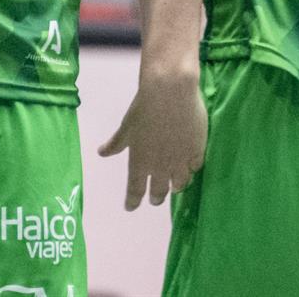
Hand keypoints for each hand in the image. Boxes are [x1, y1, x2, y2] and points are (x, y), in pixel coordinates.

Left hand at [96, 66, 205, 209]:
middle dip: (156, 197)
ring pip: (180, 184)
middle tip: (156, 198)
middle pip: (159, 193)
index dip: (132, 201)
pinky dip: (191, 169)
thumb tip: (102, 152)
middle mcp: (159, 167)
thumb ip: (116, 143)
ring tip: (175, 184)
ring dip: (176, 185)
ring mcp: (180, 161)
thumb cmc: (144, 108)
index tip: (130, 207)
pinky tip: (190, 165)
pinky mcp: (196, 151)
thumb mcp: (127, 127)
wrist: (170, 92)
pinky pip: (195, 168)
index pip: (134, 191)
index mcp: (139, 162)